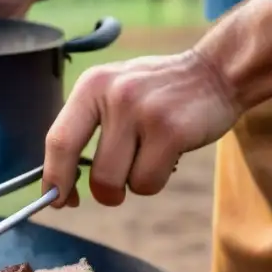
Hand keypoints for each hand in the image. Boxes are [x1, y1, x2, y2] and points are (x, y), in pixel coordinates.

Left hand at [43, 49, 239, 207]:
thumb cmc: (157, 93)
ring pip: (118, 181)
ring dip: (132, 184)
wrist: (217, 72)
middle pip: (92, 172)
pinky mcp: (172, 131)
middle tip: (112, 192)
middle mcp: (112, 96)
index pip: (58, 140)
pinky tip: (169, 156)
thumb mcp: (113, 91)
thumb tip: (58, 182)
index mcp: (90, 86)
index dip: (54, 177)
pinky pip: (148, 182)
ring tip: (149, 158)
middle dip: (101, 193)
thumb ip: (85, 125)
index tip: (55, 199)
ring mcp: (143, 112)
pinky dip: (155, 180)